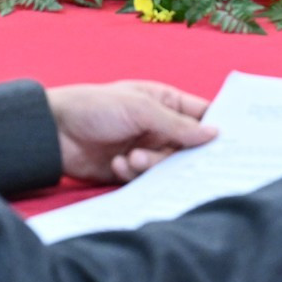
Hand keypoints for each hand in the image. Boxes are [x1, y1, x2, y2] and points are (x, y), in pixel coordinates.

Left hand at [47, 81, 216, 183]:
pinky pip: (145, 179)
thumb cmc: (95, 107)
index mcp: (165, 103)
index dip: (216, 127)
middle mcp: (158, 127)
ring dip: (151, 165)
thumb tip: (214, 134)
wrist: (51, 132)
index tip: (229, 143)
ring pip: (167, 166)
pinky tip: (117, 164)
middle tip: (173, 159)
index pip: (201, 115)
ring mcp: (144, 149)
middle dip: (181, 155)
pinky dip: (133, 174)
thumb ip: (178, 125)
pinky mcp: (128, 170)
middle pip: (188, 146)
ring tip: (131, 159)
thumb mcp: (140, 109)